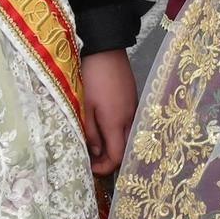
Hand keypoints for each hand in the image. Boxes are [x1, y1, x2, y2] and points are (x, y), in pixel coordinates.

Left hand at [81, 48, 137, 176]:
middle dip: (111, 160)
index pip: (117, 157)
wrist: (107, 50)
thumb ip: (91, 133)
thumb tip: (96, 152)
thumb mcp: (85, 107)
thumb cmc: (92, 78)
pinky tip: (106, 128)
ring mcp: (134, 109)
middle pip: (126, 150)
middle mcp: (130, 118)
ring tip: (97, 145)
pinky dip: (119, 133)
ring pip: (129, 138)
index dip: (104, 168)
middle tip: (93, 160)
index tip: (91, 168)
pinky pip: (130, 124)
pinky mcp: (134, 100)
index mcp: (116, 122)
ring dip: (115, 146)